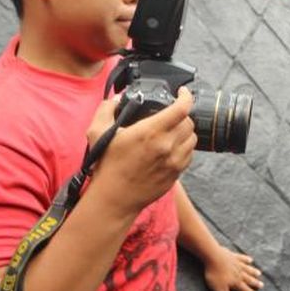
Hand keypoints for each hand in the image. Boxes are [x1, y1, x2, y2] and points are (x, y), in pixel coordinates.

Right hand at [87, 87, 196, 214]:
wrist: (114, 198)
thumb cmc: (106, 165)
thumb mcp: (97, 132)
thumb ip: (107, 108)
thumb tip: (119, 97)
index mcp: (150, 132)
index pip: (181, 109)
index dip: (186, 96)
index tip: (182, 92)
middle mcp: (167, 145)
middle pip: (189, 122)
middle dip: (182, 115)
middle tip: (171, 115)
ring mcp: (174, 161)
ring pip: (192, 138)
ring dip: (184, 132)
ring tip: (172, 132)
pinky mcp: (177, 173)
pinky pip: (189, 154)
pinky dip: (184, 148)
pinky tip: (171, 148)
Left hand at [204, 246, 262, 290]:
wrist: (213, 256)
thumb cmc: (216, 275)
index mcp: (236, 282)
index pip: (245, 290)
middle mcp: (239, 273)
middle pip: (249, 279)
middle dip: (255, 283)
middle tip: (262, 285)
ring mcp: (237, 264)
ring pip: (248, 269)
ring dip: (253, 272)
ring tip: (259, 273)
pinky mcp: (234, 256)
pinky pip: (242, 258)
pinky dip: (247, 259)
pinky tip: (250, 260)